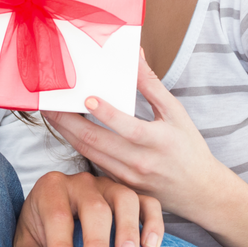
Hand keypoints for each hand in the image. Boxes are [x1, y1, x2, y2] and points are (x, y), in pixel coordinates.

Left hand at [14, 171, 163, 246]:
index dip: (60, 246)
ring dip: (128, 230)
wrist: (57, 218)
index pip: (57, 215)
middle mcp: (81, 183)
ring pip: (124, 199)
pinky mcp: (131, 196)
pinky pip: (148, 202)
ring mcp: (109, 186)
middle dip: (96, 242)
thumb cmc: (42, 233)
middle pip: (94, 207)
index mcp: (51, 189)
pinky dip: (153, 223)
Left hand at [42, 54, 226, 222]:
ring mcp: (127, 177)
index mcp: (159, 141)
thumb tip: (135, 54)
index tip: (87, 97)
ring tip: (50, 113)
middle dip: (68, 122)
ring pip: (89, 153)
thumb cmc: (188, 148)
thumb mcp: (176, 113)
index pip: (129, 128)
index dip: (107, 113)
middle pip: (97, 142)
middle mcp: (141, 162)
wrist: (199, 192)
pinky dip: (77, 146)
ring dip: (66, 133)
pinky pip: (93, 163)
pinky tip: (65, 130)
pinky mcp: (119, 185)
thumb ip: (152, 85)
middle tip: (48, 103)